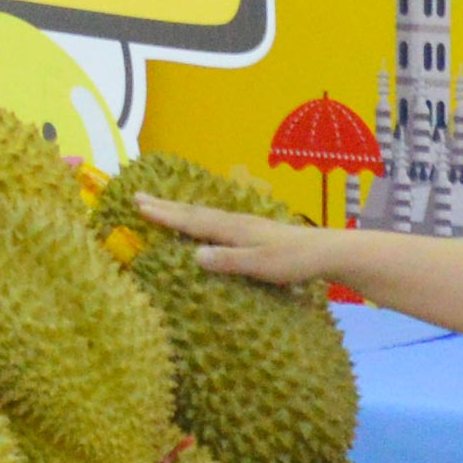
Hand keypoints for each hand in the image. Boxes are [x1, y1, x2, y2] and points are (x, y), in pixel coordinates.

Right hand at [133, 191, 341, 287]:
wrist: (325, 251)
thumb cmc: (293, 262)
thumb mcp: (260, 266)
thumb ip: (228, 260)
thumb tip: (194, 255)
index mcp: (233, 230)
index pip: (192, 221)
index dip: (165, 215)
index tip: (139, 206)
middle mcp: (235, 222)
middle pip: (194, 212)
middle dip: (165, 205)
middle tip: (138, 196)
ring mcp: (245, 224)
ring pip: (204, 213)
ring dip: (179, 209)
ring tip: (160, 204)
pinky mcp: (252, 230)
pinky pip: (215, 219)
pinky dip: (197, 217)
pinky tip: (200, 221)